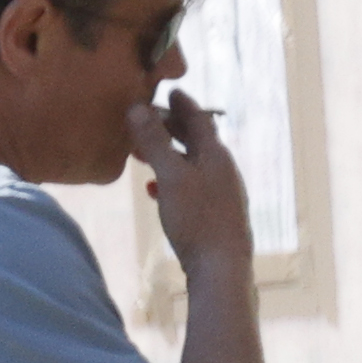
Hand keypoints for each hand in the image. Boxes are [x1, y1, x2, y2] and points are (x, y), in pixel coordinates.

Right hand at [128, 88, 253, 275]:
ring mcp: (222, 195)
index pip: (199, 119)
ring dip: (169, 157)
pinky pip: (192, 189)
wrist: (222, 271)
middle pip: (196, 141)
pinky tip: (156, 191)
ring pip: (192, 166)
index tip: (169, 91)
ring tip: (143, 156)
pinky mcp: (217, 218)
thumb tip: (137, 107)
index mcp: (216, 155)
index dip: (182, 104)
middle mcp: (223, 171)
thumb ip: (154, 142)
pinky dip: (173, 182)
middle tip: (147, 122)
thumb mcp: (171, 177)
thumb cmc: (197, 220)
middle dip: (171, 130)